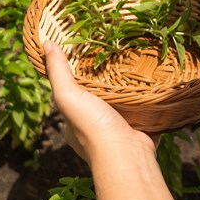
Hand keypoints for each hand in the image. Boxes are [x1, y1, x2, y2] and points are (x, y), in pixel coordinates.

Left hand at [43, 40, 156, 162]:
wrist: (127, 156)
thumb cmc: (93, 127)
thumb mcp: (68, 96)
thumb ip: (57, 72)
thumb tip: (45, 43)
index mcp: (75, 121)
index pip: (72, 92)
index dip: (77, 73)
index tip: (87, 52)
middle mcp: (95, 126)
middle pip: (99, 97)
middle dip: (107, 80)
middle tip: (116, 53)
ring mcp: (119, 129)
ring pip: (124, 103)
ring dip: (130, 88)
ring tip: (137, 61)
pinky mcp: (141, 128)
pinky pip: (145, 109)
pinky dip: (149, 98)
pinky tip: (154, 81)